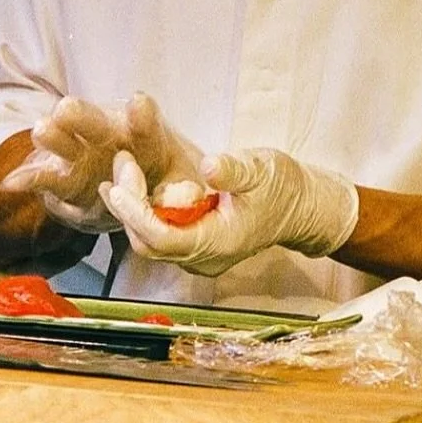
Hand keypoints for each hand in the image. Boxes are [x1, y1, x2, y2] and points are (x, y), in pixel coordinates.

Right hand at [1, 93, 203, 234]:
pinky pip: (45, 177)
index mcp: (143, 135)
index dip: (141, 115)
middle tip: (67, 107)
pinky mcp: (65, 178)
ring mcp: (83, 156)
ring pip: (68, 143)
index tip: (138, 102)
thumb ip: (192, 187)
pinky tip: (10, 184)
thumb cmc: (164, 181)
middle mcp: (109, 137)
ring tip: (42, 129)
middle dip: (82, 116)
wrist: (133, 191)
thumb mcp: (186, 184)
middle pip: (95, 123)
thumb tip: (209, 178)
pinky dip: (29, 180)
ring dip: (55, 137)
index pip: (145, 123)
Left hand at [101, 145, 359, 277]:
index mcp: (217, 244)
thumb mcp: (262, 170)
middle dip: (128, 206)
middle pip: (149, 242)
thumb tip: (209, 166)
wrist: (302, 208)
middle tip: (122, 164)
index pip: (164, 239)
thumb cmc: (283, 189)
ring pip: (149, 240)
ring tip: (122, 167)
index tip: (119, 186)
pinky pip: (158, 234)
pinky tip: (128, 184)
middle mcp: (202, 258)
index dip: (137, 215)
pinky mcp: (194, 245)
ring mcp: (197, 255)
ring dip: (131, 207)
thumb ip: (234, 171)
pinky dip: (141, 210)